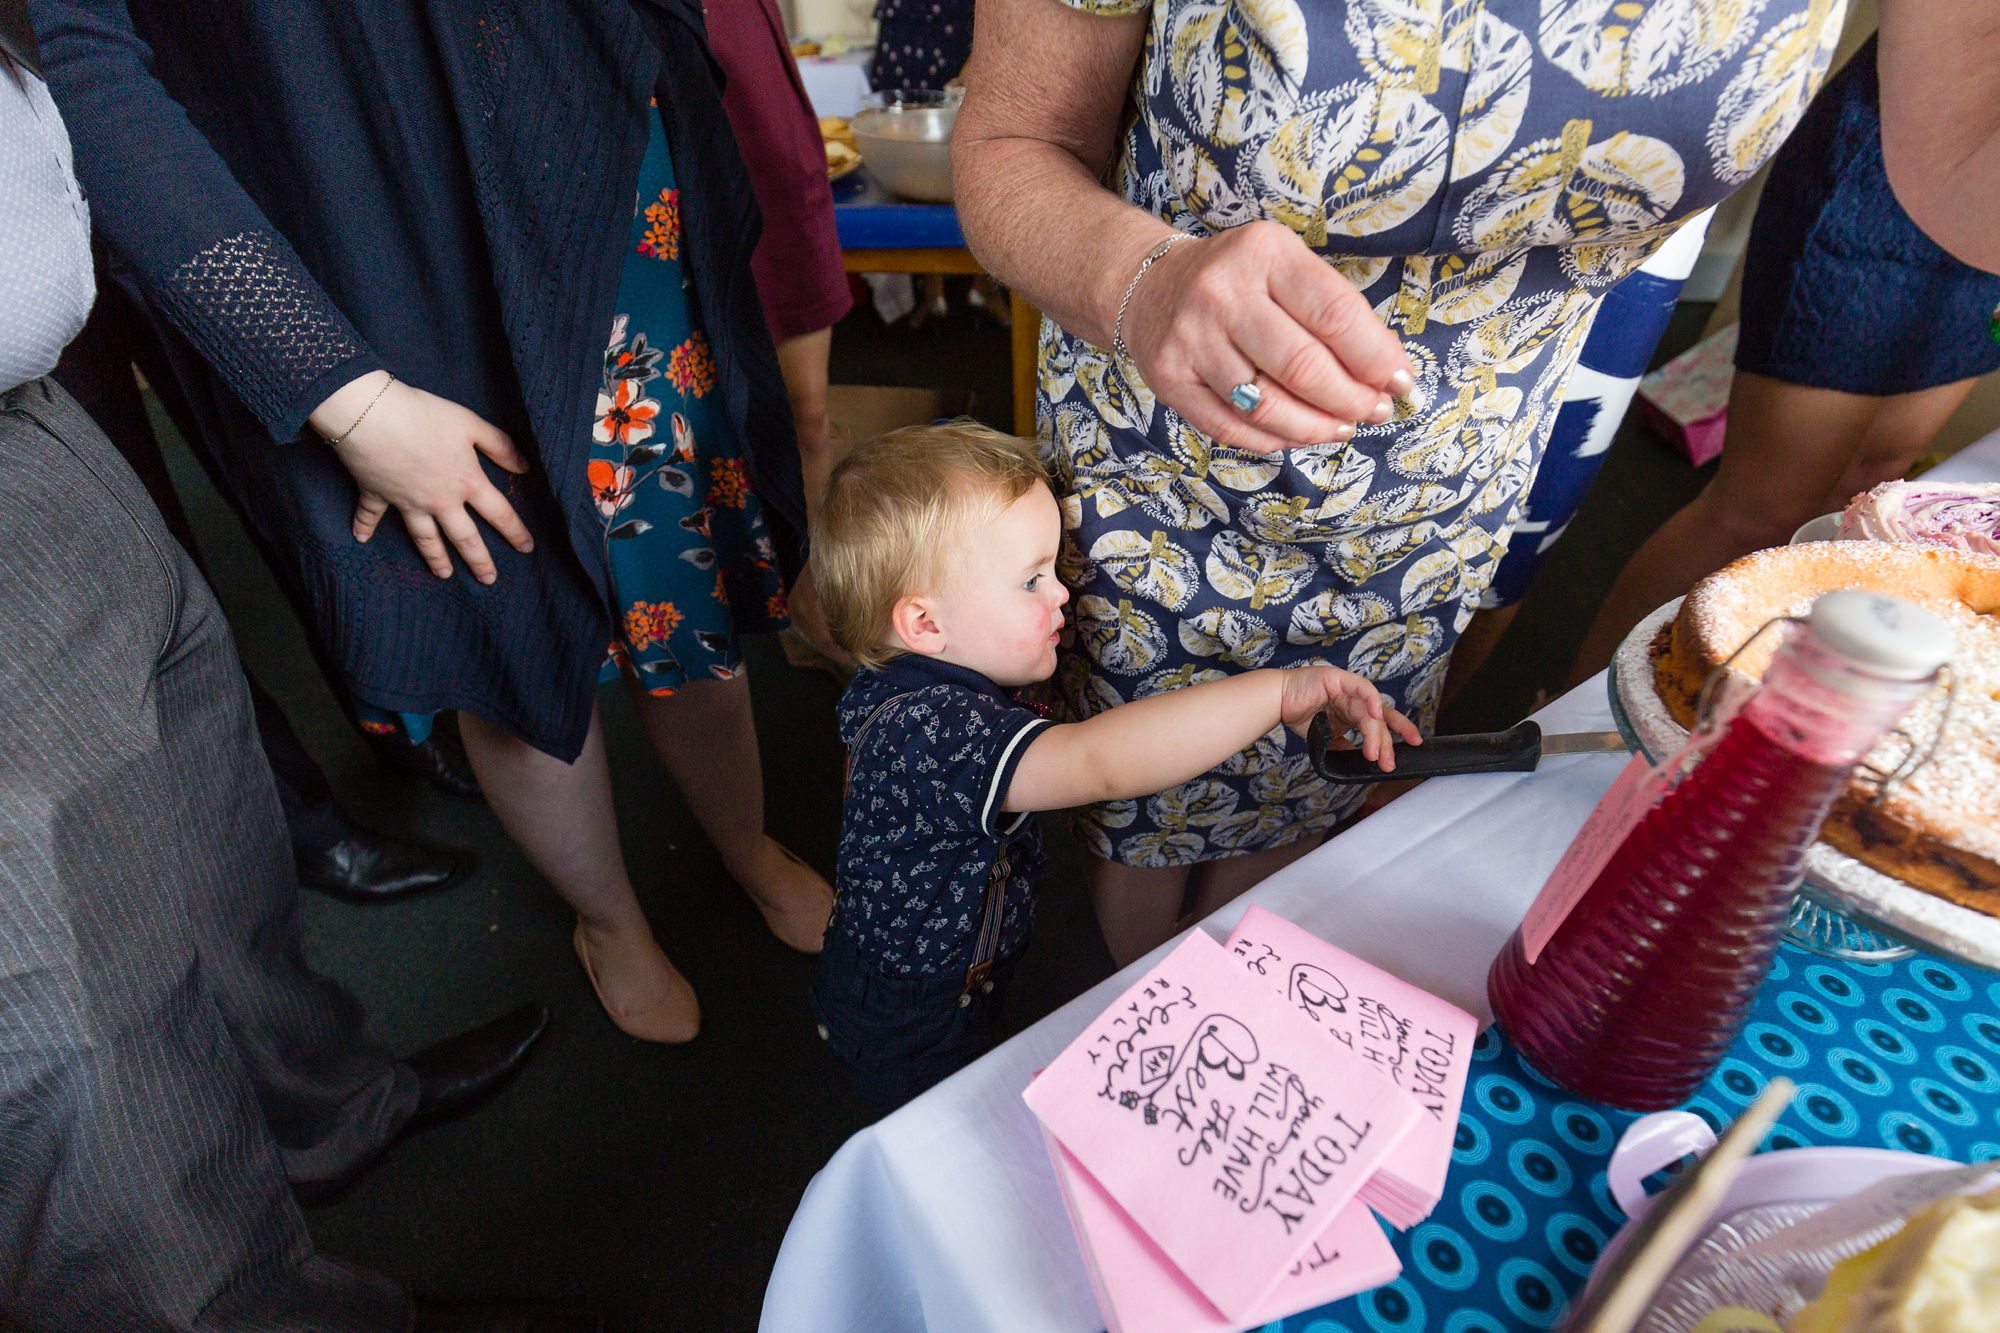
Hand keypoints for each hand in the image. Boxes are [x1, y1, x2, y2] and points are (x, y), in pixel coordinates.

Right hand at [311, 372, 535, 583]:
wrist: (371, 416)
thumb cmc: (425, 415)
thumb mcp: (470, 424)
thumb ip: (500, 446)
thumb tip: (524, 468)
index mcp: (466, 481)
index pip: (499, 513)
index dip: (515, 531)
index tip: (527, 548)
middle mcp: (439, 500)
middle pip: (464, 537)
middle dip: (479, 560)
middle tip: (489, 580)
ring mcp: (407, 501)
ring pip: (425, 537)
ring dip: (434, 557)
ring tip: (444, 574)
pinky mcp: (377, 494)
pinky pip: (371, 514)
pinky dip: (363, 525)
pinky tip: (360, 538)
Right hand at [1120, 221, 1415, 454]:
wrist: (1152, 285)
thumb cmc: (1240, 280)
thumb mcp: (1288, 268)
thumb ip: (1337, 312)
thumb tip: (1390, 372)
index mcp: (1264, 253)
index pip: (1334, 314)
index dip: (1375, 358)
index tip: (1399, 382)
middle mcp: (1222, 294)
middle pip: (1302, 367)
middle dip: (1350, 399)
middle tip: (1373, 412)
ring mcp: (1191, 339)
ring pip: (1266, 406)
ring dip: (1315, 427)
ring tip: (1340, 428)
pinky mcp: (1170, 379)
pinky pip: (1230, 428)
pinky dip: (1273, 440)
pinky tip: (1296, 434)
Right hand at [1278, 666, 1421, 771]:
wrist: (1276, 701)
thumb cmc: (1296, 713)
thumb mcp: (1325, 737)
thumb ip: (1341, 746)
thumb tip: (1354, 761)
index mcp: (1353, 710)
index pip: (1381, 722)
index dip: (1398, 733)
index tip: (1412, 746)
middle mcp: (1355, 699)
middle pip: (1380, 720)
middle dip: (1387, 742)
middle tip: (1388, 762)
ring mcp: (1349, 687)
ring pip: (1371, 711)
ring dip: (1374, 734)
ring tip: (1374, 753)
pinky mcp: (1341, 679)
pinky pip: (1363, 689)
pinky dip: (1372, 701)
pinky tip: (1376, 715)